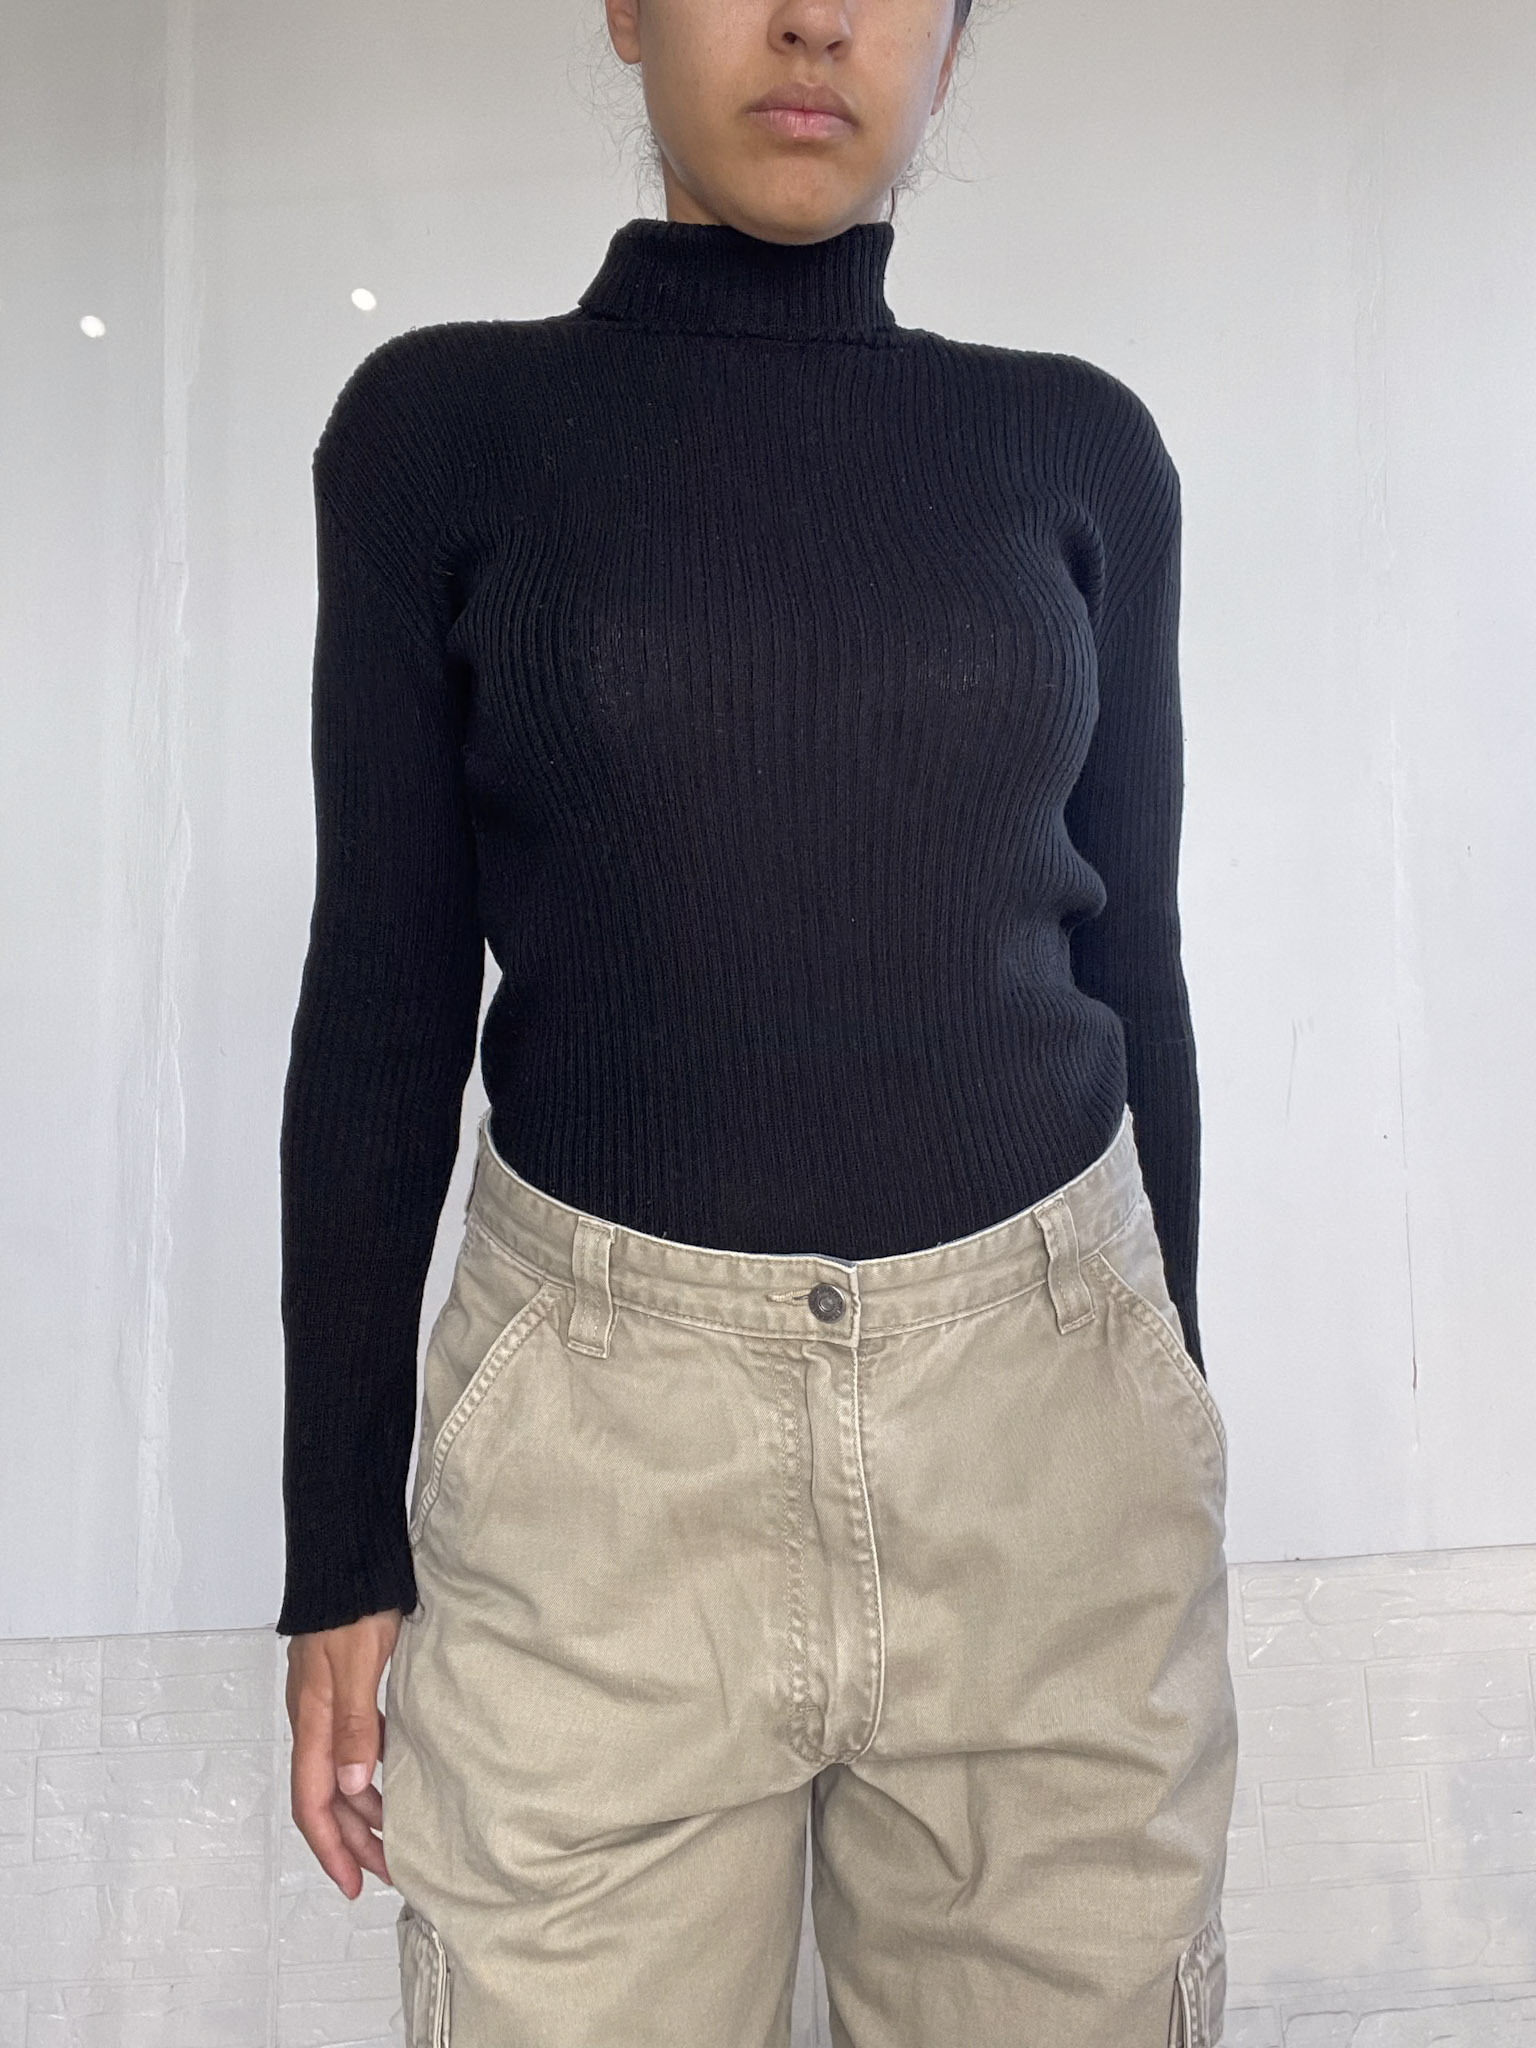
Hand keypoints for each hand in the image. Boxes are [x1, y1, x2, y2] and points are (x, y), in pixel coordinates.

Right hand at [286, 1609, 401, 1896]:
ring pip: (340, 1775)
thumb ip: (355, 1725)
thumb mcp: (358, 1665)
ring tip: (393, 1835)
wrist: (347, 1560)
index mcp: (312, 1722)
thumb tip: (351, 1784)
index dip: (332, 1849)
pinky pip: (352, 1748)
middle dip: (353, 1841)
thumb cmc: (352, 1605)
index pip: (313, 1804)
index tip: (354, 1883)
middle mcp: (314, 1720)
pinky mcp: (344, 1689)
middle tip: (387, 1871)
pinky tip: (393, 1778)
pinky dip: (369, 1773)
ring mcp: (327, 1705)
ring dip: (363, 1810)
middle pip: (326, 1799)